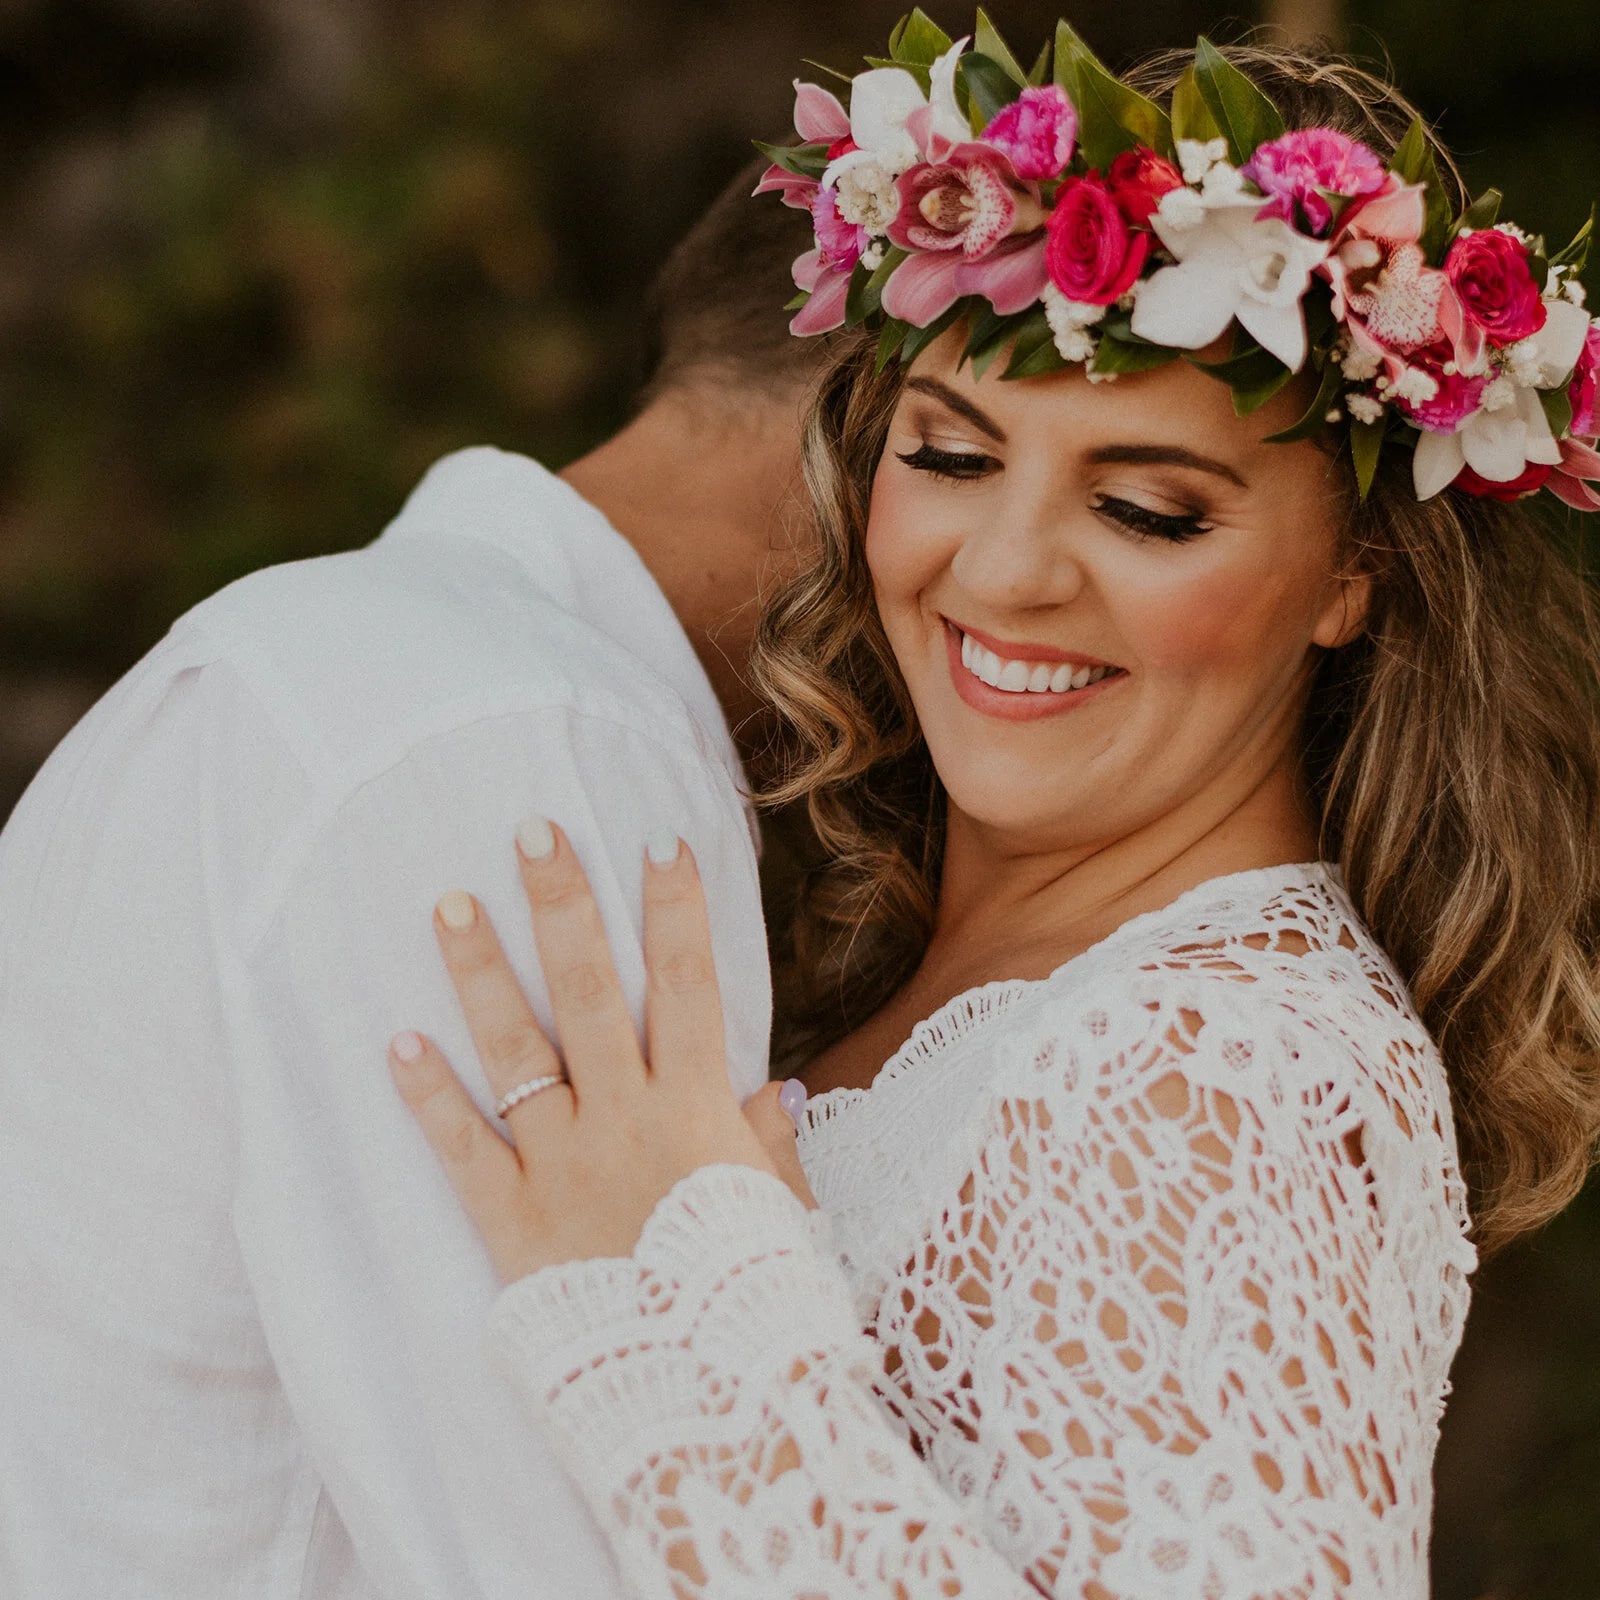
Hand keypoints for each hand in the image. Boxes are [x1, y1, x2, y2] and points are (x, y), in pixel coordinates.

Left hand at [389, 820, 782, 1283]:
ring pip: (515, 1049)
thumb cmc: (751, 1302)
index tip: (659, 839)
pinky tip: (397, 1044)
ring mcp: (563, 1164)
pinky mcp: (513, 1221)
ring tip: (450, 902)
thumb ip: (771, 1145)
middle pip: (588, 990)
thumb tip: (775, 1087)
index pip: (687, 983)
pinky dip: (430, 1098)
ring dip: (480, 973)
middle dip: (562, 904)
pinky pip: (464, 1149)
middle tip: (532, 831)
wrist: (701, 1400)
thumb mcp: (780, 1214)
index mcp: (697, 1108)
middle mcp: (625, 1118)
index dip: (676, 908)